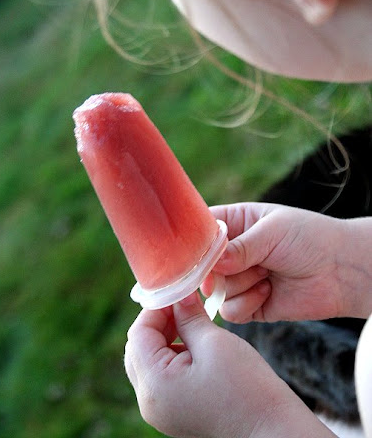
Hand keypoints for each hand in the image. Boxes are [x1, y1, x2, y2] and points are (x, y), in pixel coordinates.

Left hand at [125, 293, 333, 437]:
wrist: (274, 433)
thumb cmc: (247, 389)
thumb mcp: (214, 342)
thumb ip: (188, 316)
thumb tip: (177, 295)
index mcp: (154, 385)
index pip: (139, 333)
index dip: (157, 308)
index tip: (180, 294)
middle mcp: (150, 402)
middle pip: (139, 348)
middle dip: (160, 323)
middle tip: (186, 307)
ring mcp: (161, 411)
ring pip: (150, 362)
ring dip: (168, 339)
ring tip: (196, 326)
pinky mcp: (175, 414)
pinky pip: (163, 378)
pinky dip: (175, 357)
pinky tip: (198, 348)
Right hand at [203, 203, 347, 323]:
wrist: (342, 271)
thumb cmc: (309, 238)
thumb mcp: (271, 231)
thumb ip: (238, 247)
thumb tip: (210, 265)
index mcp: (235, 223)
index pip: (200, 230)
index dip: (192, 242)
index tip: (194, 253)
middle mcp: (233, 252)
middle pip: (202, 266)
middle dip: (217, 270)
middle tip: (236, 267)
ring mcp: (241, 279)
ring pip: (215, 290)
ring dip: (240, 285)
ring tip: (266, 274)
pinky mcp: (250, 305)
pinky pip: (230, 311)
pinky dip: (246, 304)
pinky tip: (268, 292)